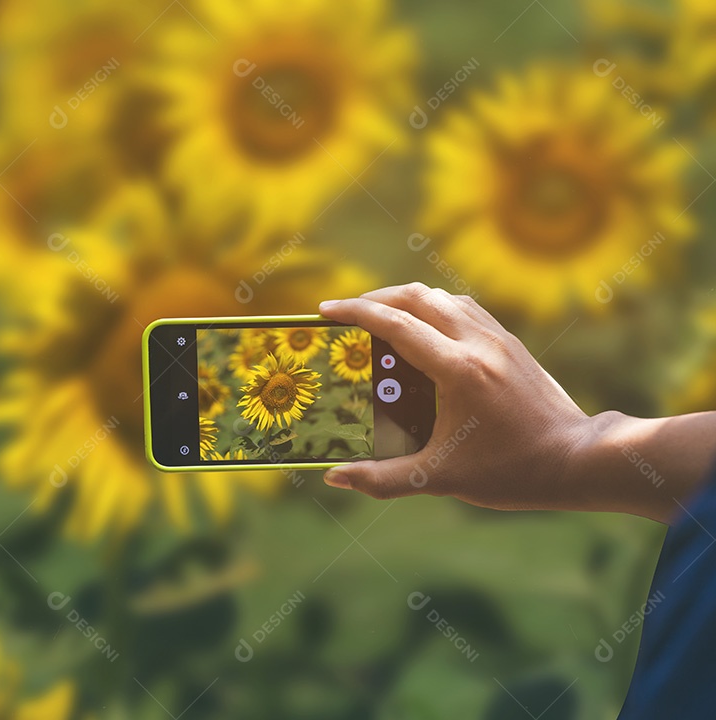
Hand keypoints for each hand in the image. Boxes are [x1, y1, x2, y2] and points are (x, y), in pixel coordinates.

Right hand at [319, 284, 593, 512]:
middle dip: (375, 299)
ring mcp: (497, 338)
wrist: (578, 460)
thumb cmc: (512, 471)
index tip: (325, 310)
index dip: (355, 313)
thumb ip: (384, 479)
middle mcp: (478, 342)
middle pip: (416, 296)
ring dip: (406, 300)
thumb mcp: (441, 479)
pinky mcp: (510, 342)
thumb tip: (335, 478)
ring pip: (442, 296)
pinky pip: (463, 308)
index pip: (396, 324)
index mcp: (458, 370)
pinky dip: (433, 308)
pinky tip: (423, 330)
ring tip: (380, 318)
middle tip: (347, 314)